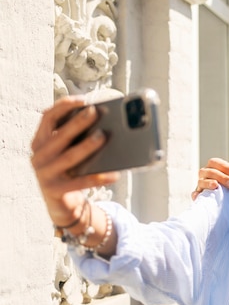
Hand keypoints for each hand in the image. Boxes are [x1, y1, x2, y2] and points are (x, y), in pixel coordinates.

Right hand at [30, 96, 119, 225]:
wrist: (61, 204)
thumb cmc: (70, 170)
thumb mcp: (68, 152)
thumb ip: (77, 137)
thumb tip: (105, 122)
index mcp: (40, 141)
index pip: (47, 117)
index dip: (63, 106)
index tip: (82, 99)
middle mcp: (38, 156)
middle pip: (59, 136)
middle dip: (77, 123)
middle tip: (95, 112)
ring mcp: (44, 174)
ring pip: (69, 157)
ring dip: (86, 146)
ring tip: (103, 137)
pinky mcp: (54, 191)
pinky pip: (79, 183)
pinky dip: (97, 178)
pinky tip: (114, 174)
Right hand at [192, 157, 228, 199]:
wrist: (222, 192)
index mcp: (214, 164)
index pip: (221, 164)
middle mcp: (205, 172)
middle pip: (211, 171)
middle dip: (222, 177)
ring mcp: (200, 183)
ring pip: (202, 181)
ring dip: (208, 183)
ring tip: (215, 185)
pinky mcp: (198, 194)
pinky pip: (195, 193)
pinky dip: (196, 194)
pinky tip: (199, 197)